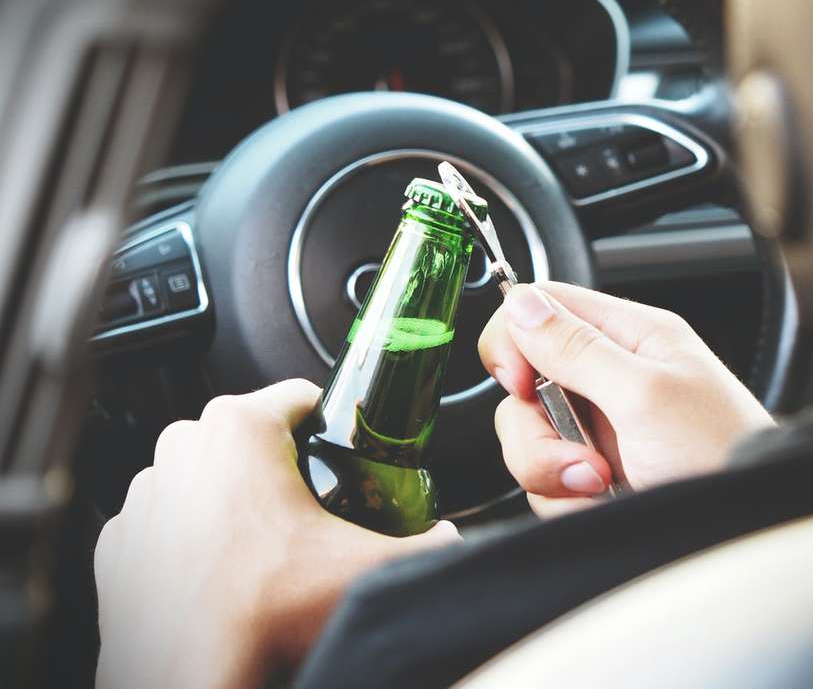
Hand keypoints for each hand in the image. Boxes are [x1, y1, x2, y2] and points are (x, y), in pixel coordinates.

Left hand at [94, 379, 458, 688]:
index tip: (341, 451)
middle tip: (310, 509)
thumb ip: (428, 543)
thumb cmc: (264, 614)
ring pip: (204, 473)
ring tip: (263, 546)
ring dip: (231, 497)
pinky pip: (166, 518)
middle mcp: (182, 446)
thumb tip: (451, 538)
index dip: (331, 422)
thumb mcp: (369, 567)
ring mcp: (143, 493)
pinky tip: (219, 569)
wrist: (192, 677)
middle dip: (281, 462)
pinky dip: (189, 535)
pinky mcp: (117, 540)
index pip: (300, 396)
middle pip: (251, 435)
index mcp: (240, 428)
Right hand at [478, 283, 773, 516]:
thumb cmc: (722, 457)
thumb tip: (521, 303)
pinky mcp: (592, 475)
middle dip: (538, 429)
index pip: (542, 307)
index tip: (521, 384)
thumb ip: (578, 348)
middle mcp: (609, 377)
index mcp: (631, 336)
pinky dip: (565, 499)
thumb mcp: (646, 395)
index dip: (515, 341)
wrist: (742, 532)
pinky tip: (603, 502)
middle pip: (523, 383)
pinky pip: (544, 481)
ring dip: (553, 471)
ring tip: (602, 484)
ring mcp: (599, 429)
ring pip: (528, 437)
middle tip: (581, 455)